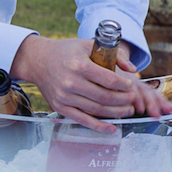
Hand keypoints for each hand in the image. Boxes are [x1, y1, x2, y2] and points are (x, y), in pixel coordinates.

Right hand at [10, 35, 171, 132]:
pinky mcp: (60, 107)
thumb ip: (113, 53)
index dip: (125, 86)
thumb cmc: (66, 51)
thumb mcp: (88, 44)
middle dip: (124, 100)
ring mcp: (64, 96)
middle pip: (105, 97)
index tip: (131, 86)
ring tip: (127, 110)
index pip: (109, 80)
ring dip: (116, 113)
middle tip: (133, 100)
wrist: (38, 60)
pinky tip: (112, 127)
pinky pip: (83, 120)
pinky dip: (99, 126)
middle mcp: (71, 82)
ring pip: (97, 110)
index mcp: (79, 65)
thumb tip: (132, 69)